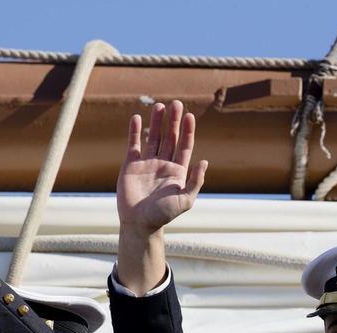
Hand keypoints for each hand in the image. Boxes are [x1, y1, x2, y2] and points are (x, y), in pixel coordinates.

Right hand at [117, 100, 207, 239]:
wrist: (139, 224)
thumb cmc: (163, 215)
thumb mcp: (185, 200)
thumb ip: (196, 182)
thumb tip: (205, 162)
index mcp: (178, 171)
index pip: (185, 146)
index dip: (188, 131)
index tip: (190, 116)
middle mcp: (163, 165)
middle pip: (170, 138)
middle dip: (173, 121)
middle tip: (176, 104)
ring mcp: (147, 163)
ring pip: (153, 138)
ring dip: (157, 122)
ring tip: (159, 106)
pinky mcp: (131, 165)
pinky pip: (134, 144)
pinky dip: (135, 131)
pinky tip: (138, 118)